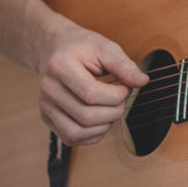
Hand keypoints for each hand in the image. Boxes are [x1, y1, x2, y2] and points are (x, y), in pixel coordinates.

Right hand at [36, 27, 148, 146]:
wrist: (55, 49)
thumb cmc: (82, 48)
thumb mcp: (105, 48)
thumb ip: (124, 65)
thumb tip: (142, 82)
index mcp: (60, 66)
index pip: (91, 94)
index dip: (116, 96)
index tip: (125, 88)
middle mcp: (48, 88)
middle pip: (86, 116)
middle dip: (113, 112)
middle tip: (120, 99)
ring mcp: (45, 105)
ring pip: (76, 133)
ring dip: (103, 126)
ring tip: (110, 109)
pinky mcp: (47, 118)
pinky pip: (71, 138)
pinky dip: (92, 134)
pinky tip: (100, 118)